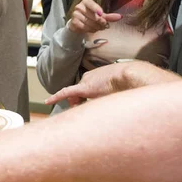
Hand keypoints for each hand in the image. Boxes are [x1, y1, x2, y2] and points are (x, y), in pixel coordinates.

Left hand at [45, 61, 181, 106]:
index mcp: (99, 76)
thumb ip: (116, 94)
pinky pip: (66, 92)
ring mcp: (86, 81)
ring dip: (74, 102)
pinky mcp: (84, 88)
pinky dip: (56, 96)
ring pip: (74, 95)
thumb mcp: (124, 88)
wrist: (133, 75)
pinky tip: (47, 101)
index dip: (83, 96)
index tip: (83, 101)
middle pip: (79, 91)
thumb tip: (119, 107)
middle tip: (78, 106)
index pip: (87, 86)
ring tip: (75, 107)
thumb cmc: (133, 82)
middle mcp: (90, 77)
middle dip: (77, 100)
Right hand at [68, 0, 121, 34]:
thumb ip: (109, 16)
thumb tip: (120, 17)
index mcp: (86, 2)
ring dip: (96, 27)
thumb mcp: (100, 15)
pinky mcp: (73, 22)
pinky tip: (91, 29)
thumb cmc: (91, 17)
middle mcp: (79, 6)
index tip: (101, 13)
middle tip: (104, 25)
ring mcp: (75, 14)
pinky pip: (84, 27)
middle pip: (93, 16)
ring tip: (98, 27)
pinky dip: (90, 30)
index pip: (90, 3)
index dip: (96, 8)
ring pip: (89, 23)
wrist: (78, 23)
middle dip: (101, 22)